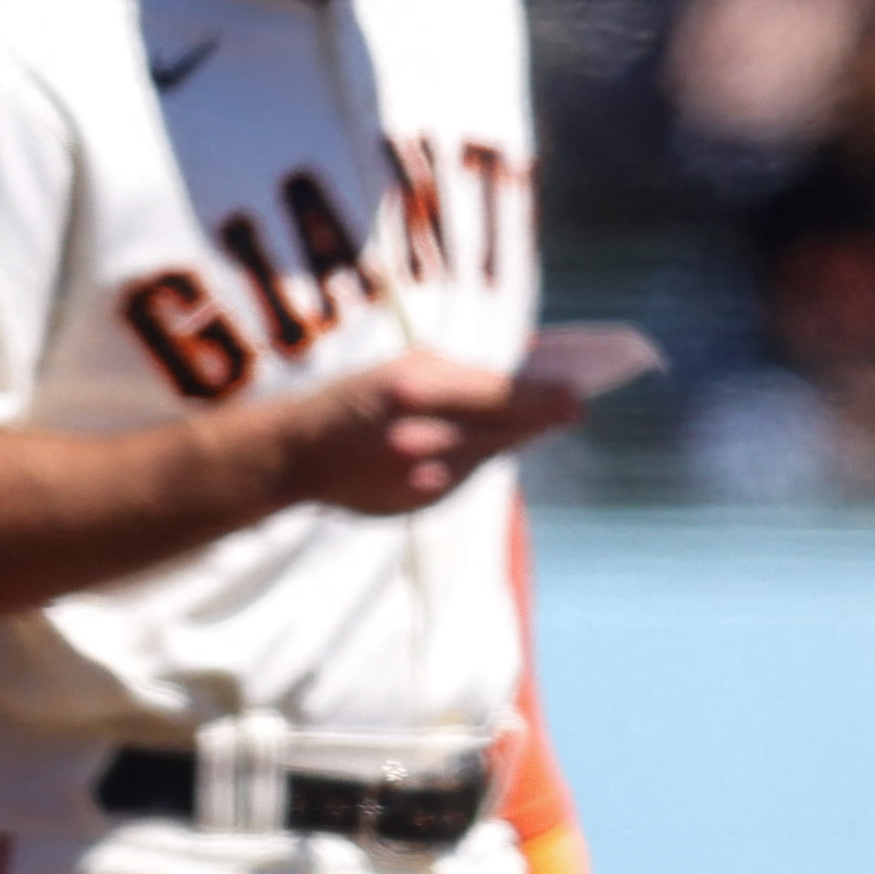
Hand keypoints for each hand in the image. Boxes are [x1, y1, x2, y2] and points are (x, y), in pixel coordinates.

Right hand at [271, 352, 578, 516]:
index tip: (580, 397)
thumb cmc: (352, 397)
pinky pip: (462, 479)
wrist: (294, 457)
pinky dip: (468, 463)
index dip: (548, 400)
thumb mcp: (402, 368)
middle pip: (506, 432)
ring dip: (504, 440)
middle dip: (541, 418)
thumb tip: (527, 383)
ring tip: (526, 421)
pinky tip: (460, 448)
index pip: (503, 398)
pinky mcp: (418, 505)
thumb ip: (461, 375)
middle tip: (574, 405)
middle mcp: (420, 439)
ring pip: (487, 458)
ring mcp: (418, 478)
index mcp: (416, 391)